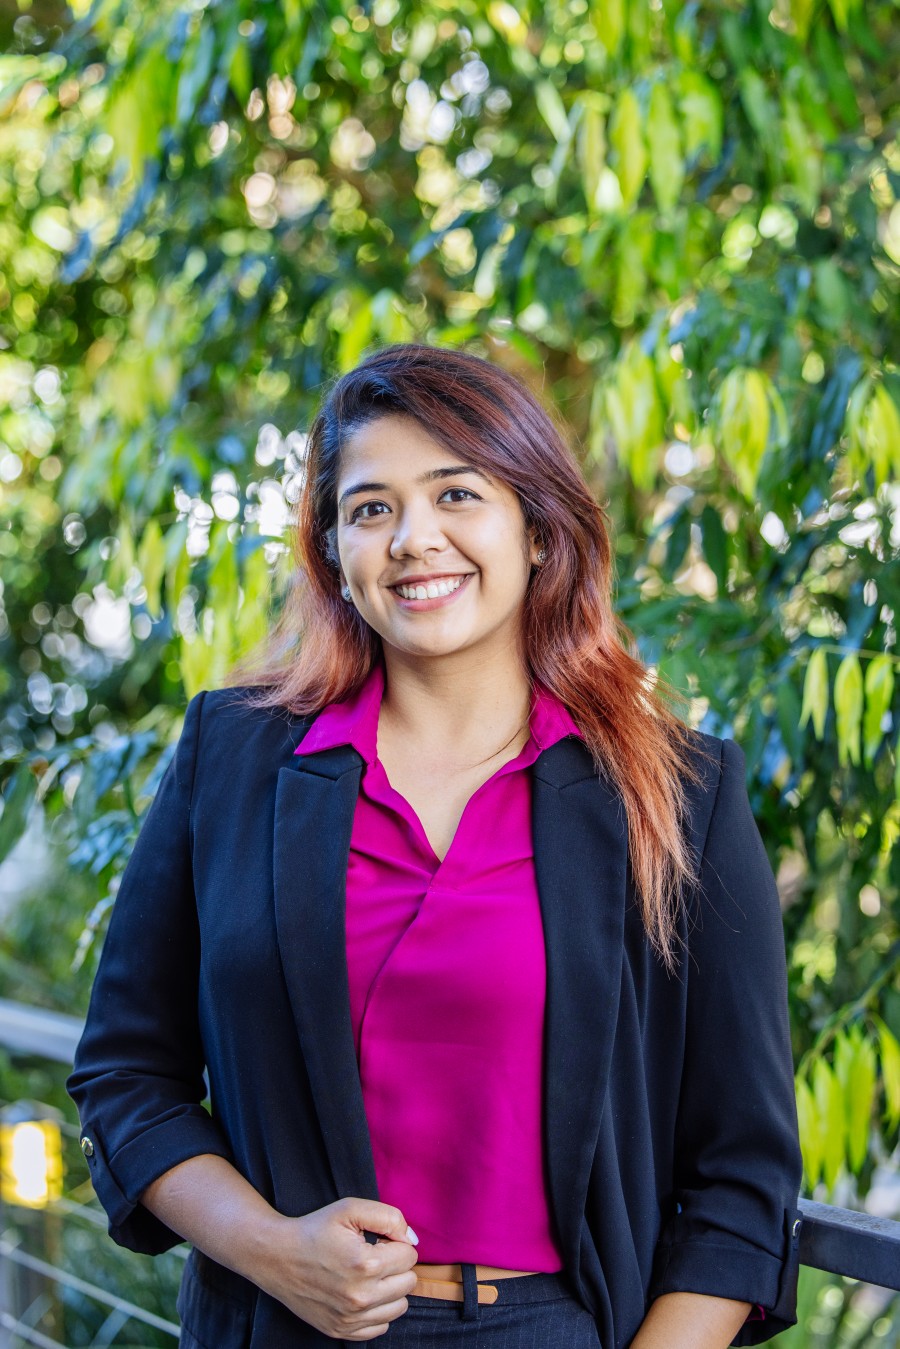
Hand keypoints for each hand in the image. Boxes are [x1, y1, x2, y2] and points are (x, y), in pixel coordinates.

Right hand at [257, 1197, 419, 1340]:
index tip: (375, 1241)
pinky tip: (361, 1293)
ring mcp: (351, 1318)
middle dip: (395, 1265)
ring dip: (389, 1289)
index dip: (394, 1243)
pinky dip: (377, 1310)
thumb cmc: (315, 1230)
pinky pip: (381, 1327)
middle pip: (409, 1282)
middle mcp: (361, 1296)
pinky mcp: (342, 1331)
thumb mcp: (350, 1208)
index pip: (409, 1255)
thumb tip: (412, 1239)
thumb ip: (389, 1217)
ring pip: (399, 1306)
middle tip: (372, 1256)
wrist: (277, 1257)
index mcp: (366, 1264)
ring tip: (367, 1275)